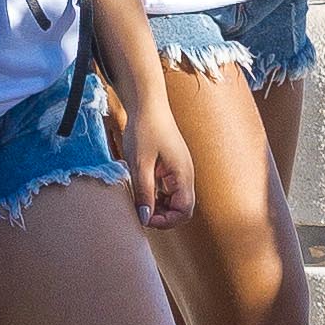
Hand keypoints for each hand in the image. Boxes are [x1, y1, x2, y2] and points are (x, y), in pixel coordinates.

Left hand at [119, 94, 198, 231]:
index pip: (184, 210)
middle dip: (163, 216)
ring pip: (174, 200)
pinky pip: (168, 189)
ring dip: (159, 206)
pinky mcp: (171, 167)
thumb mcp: (140, 164)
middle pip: (182, 208)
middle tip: (140, 212)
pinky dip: (157, 195)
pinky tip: (142, 189)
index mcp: (183, 174)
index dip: (166, 220)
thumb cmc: (145, 130)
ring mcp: (179, 170)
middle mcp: (185, 174)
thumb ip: (144, 193)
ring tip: (139, 201)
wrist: (147, 104)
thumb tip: (145, 219)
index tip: (145, 218)